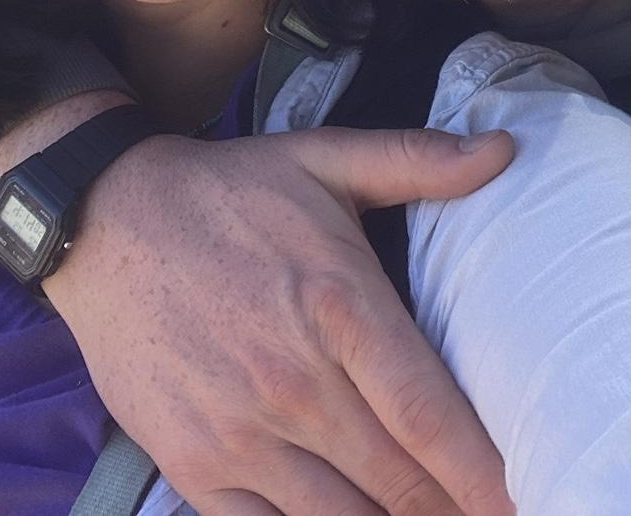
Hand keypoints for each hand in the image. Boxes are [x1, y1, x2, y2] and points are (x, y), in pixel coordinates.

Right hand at [43, 124, 516, 515]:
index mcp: (339, 306)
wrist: (107, 220)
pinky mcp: (195, 468)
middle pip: (399, 482)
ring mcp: (240, 436)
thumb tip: (505, 150)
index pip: (429, 414)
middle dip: (456, 511)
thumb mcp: (324, 159)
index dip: (485, 474)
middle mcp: (294, 383)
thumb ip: (416, 160)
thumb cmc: (231, 191)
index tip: (523, 499)